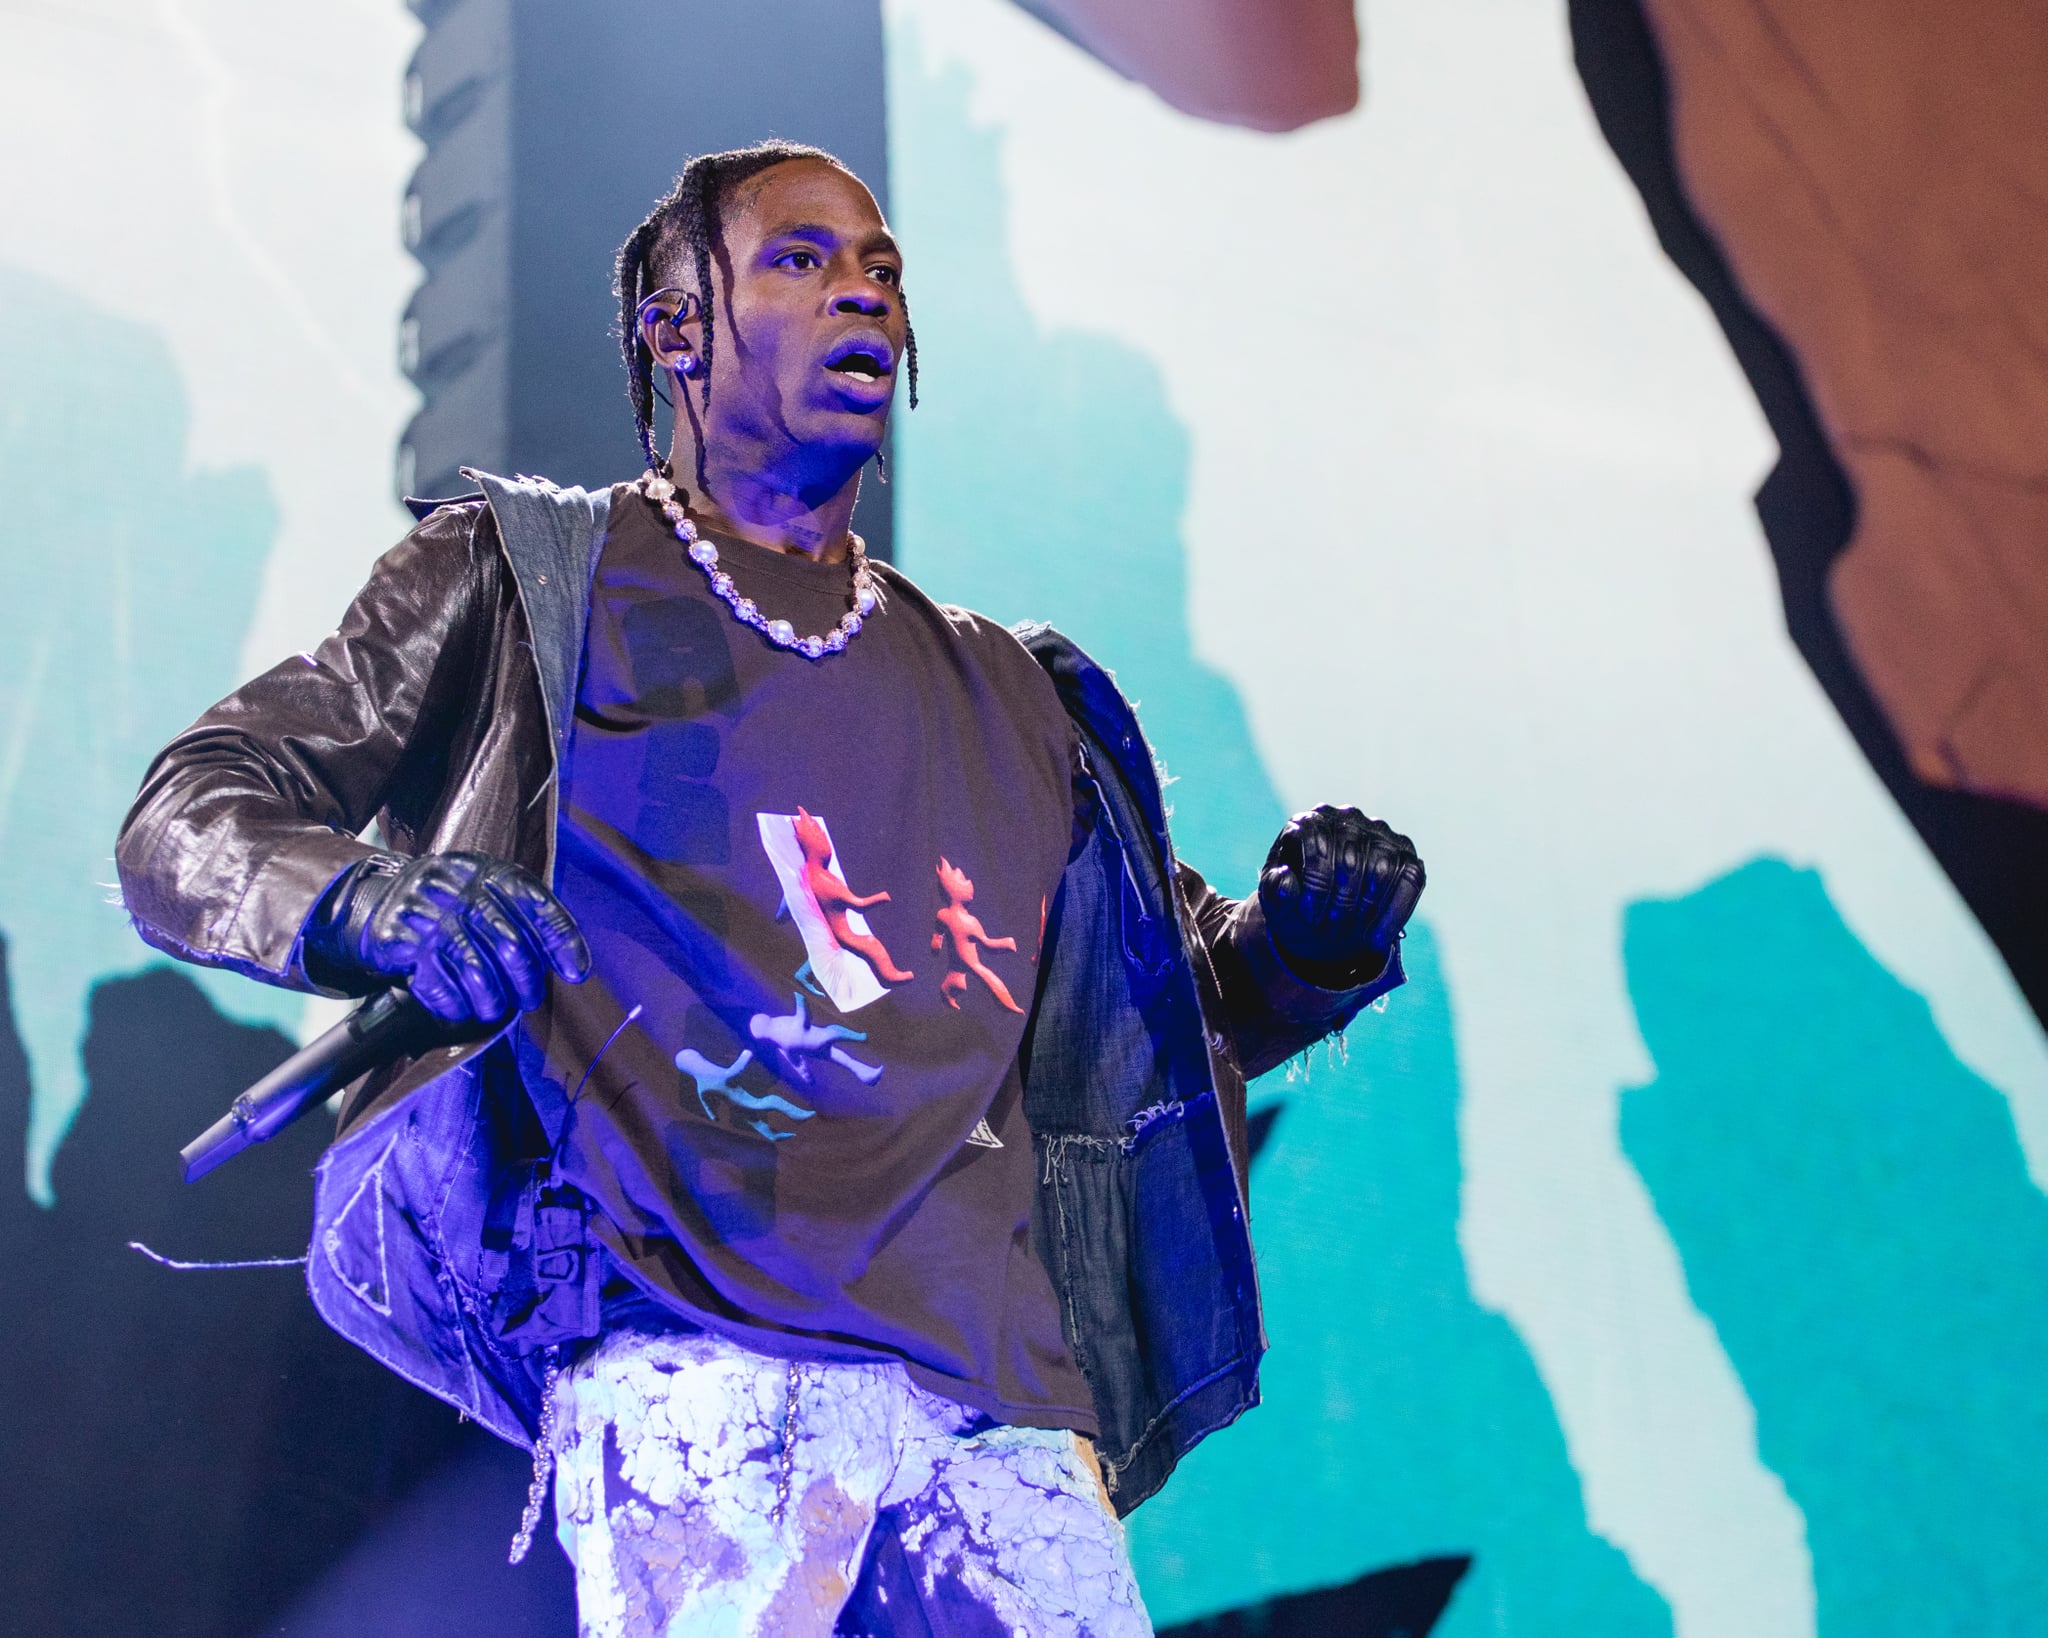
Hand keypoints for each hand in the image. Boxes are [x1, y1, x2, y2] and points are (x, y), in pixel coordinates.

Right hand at [304, 851, 590, 1024]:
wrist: (379, 899)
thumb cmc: (451, 905)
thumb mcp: (488, 896)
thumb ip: (527, 919)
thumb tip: (575, 967)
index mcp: (488, 871)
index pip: (536, 903)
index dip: (561, 940)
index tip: (576, 973)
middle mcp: (459, 886)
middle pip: (509, 943)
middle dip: (525, 980)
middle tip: (529, 999)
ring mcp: (427, 912)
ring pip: (475, 969)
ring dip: (490, 1000)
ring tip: (494, 1009)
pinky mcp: (398, 939)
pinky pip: (436, 983)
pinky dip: (452, 1004)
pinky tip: (459, 1009)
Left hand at [1258, 805, 1423, 985]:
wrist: (1324, 919)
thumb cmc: (1296, 903)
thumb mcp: (1276, 902)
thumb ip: (1274, 891)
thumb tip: (1286, 880)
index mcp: (1310, 822)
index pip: (1317, 840)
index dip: (1315, 883)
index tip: (1308, 917)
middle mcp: (1348, 818)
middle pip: (1351, 859)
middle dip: (1340, 903)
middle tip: (1330, 930)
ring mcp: (1380, 835)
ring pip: (1383, 868)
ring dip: (1367, 909)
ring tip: (1351, 934)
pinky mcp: (1406, 856)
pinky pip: (1410, 880)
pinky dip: (1395, 913)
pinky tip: (1376, 940)